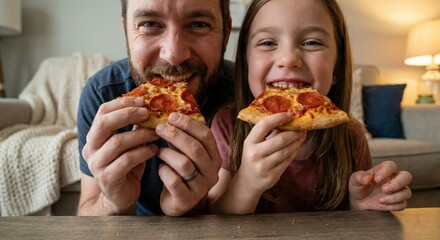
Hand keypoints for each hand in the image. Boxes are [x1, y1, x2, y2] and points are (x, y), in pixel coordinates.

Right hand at [81, 97, 159, 213]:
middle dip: (127, 114)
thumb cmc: (127, 166)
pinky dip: (143, 152)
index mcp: (94, 136)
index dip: (122, 103)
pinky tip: (154, 150)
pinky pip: (126, 160)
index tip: (142, 100)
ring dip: (140, 135)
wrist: (120, 197)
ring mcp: (96, 164)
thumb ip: (134, 127)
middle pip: (104, 123)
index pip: (102, 112)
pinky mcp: (107, 178)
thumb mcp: (130, 144)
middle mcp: (90, 148)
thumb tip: (150, 105)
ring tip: (156, 134)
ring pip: (117, 142)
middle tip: (147, 113)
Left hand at [155, 112, 221, 215]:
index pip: (206, 135)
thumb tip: (169, 114)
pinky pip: (173, 181)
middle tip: (159, 128)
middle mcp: (212, 172)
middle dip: (175, 135)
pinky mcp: (186, 200)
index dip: (189, 124)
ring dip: (168, 153)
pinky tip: (160, 168)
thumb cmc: (181, 173)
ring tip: (158, 151)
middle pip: (195, 148)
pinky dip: (163, 171)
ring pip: (184, 164)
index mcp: (214, 157)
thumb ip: (182, 137)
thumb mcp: (185, 154)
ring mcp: (201, 187)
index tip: (172, 116)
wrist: (179, 203)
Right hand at [236, 113, 306, 196]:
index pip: (264, 125)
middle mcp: (255, 154)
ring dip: (297, 142)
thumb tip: (287, 120)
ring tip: (303, 135)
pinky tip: (298, 146)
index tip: (289, 115)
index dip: (278, 118)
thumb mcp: (255, 144)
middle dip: (294, 132)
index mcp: (249, 142)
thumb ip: (268, 133)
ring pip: (286, 151)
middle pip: (280, 139)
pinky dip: (295, 152)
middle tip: (302, 127)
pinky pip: (287, 161)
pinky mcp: (272, 175)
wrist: (248, 181)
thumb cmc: (253, 157)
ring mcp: (263, 166)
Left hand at [349, 160, 411, 210]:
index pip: (391, 165)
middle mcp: (393, 179)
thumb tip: (367, 178)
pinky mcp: (397, 202)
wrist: (358, 202)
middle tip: (384, 189)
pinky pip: (403, 204)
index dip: (386, 171)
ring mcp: (397, 191)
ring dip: (395, 197)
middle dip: (397, 183)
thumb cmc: (358, 187)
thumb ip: (359, 177)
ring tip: (379, 200)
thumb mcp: (354, 180)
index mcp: (383, 170)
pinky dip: (393, 206)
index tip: (376, 179)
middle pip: (407, 176)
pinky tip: (382, 206)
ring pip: (407, 192)